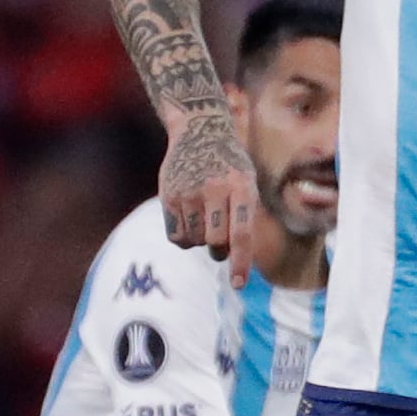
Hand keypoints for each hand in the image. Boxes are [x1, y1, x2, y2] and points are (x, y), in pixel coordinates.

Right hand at [161, 111, 259, 280]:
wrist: (199, 131)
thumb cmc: (230, 166)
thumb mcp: (248, 183)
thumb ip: (244, 218)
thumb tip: (233, 258)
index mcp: (242, 187)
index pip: (241, 234)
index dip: (240, 263)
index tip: (238, 284)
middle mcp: (215, 189)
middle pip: (216, 243)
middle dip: (220, 250)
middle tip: (220, 239)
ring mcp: (189, 192)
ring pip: (195, 242)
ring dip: (201, 239)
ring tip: (205, 215)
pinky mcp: (169, 196)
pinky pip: (176, 237)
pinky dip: (184, 237)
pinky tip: (189, 218)